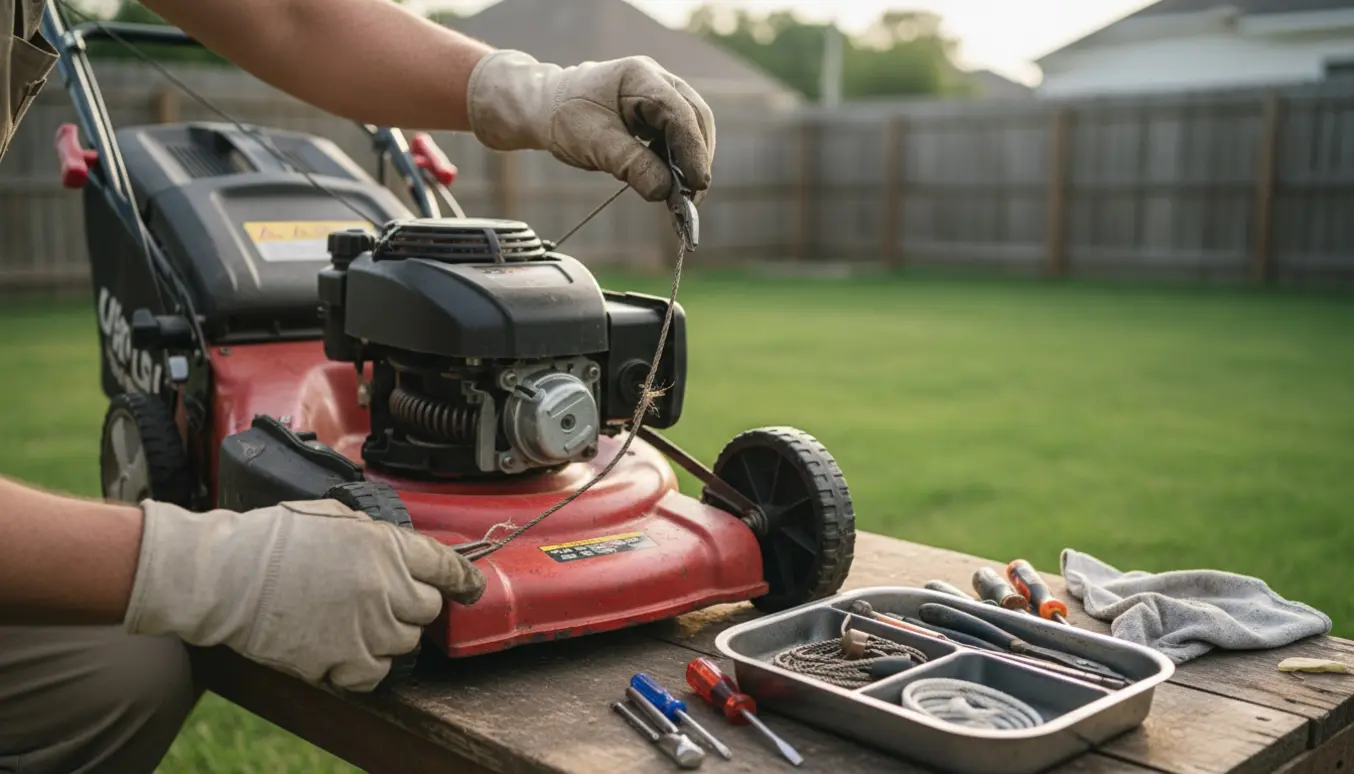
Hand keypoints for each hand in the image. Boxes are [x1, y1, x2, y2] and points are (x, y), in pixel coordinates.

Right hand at [123, 498, 484, 691]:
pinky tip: (347, 649)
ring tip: (358, 622)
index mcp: (386, 546)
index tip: (471, 588)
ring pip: (406, 643)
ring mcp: (365, 628)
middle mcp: (384, 588)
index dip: (463, 579)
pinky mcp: (340, 660)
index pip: (446, 565)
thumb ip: (377, 536)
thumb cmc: (273, 539)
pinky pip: (376, 673)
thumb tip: (400, 551)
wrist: (227, 576)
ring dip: (390, 635)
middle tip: (386, 600)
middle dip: (413, 604)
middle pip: (428, 608)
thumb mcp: (337, 517)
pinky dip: (367, 666)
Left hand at [466, 50, 715, 203]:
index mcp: (640, 77)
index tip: (697, 184)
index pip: (679, 113)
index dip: (693, 150)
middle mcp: (656, 79)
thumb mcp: (594, 144)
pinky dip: (678, 159)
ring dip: (690, 161)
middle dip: (697, 158)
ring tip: (683, 196)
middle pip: (695, 118)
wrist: (546, 107)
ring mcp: (659, 93)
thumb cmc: (565, 118)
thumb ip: (631, 165)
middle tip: (693, 197)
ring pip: (691, 127)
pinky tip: (671, 181)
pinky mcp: (657, 111)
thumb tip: (665, 191)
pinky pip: (678, 135)